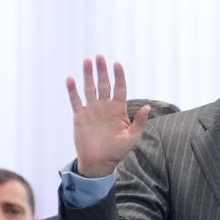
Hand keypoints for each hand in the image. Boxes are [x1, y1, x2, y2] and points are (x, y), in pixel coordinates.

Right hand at [65, 56, 150, 179]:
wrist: (99, 163)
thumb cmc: (117, 151)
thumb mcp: (131, 138)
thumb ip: (139, 122)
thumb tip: (148, 107)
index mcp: (118, 110)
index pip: (119, 88)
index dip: (119, 76)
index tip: (117, 64)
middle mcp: (105, 107)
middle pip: (104, 84)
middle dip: (102, 70)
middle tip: (100, 57)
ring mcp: (92, 110)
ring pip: (89, 88)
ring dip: (88, 75)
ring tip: (87, 61)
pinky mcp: (80, 116)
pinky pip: (76, 100)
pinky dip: (72, 90)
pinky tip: (70, 79)